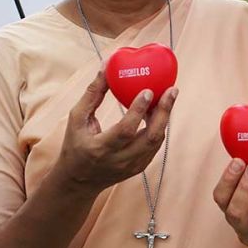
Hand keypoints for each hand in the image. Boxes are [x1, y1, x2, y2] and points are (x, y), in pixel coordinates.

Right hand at [54, 69, 177, 193]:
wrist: (78, 181)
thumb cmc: (75, 144)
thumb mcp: (76, 119)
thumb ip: (92, 94)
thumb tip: (107, 66)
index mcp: (100, 149)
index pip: (125, 131)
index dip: (138, 111)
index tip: (148, 90)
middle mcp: (119, 160)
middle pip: (150, 138)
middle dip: (164, 112)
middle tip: (172, 90)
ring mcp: (132, 166)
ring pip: (157, 141)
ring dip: (165, 117)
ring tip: (168, 95)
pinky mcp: (140, 167)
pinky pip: (155, 145)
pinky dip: (160, 126)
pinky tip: (161, 110)